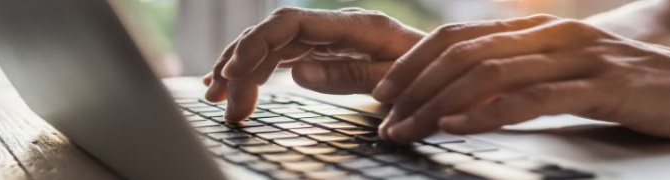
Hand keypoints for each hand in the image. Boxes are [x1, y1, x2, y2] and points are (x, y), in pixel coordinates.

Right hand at [203, 7, 423, 122]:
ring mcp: (329, 38)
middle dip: (241, 63)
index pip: (291, 24)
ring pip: (273, 45)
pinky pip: (284, 57)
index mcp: (355, 26)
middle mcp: (336, 27)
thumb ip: (350, 76)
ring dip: (242, 70)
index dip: (256, 44)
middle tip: (222, 102)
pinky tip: (242, 91)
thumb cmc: (429, 75)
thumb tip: (297, 74)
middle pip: (273, 34)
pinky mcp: (326, 52)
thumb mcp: (396, 80)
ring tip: (220, 101)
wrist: (448, 70)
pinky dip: (260, 73)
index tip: (233, 74)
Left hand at [372, 14, 669, 142]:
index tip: (384, 92)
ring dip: (440, 104)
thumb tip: (468, 99)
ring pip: (490, 73)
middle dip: (415, 88)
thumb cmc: (631, 83)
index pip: (458, 38)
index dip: (414, 63)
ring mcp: (577, 56)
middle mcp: (551, 35)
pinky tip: (461, 126)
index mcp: (538, 30)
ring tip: (409, 129)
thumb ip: (523, 76)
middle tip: (386, 119)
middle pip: (463, 53)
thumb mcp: (568, 72)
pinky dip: (491, 112)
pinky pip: (536, 96)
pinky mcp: (602, 84)